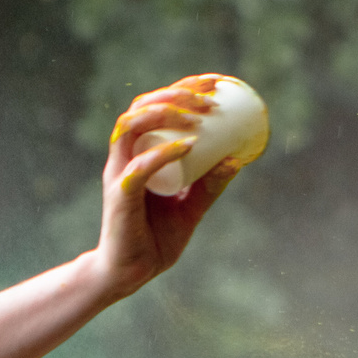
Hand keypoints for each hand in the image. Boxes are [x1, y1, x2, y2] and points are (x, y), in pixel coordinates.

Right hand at [90, 86, 240, 299]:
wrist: (130, 273)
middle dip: (176, 94)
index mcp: (137, 152)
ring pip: (132, 126)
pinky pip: (138, 167)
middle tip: (210, 98)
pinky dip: (163, 153)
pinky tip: (188, 146)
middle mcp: (124, 156)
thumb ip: (210, 185)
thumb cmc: (155, 239)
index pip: (154, 105)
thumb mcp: (191, 208)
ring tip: (199, 116)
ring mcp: (118, 174)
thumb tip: (238, 158)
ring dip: (166, 113)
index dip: (182, 87)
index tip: (214, 83)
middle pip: (141, 106)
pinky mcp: (119, 197)